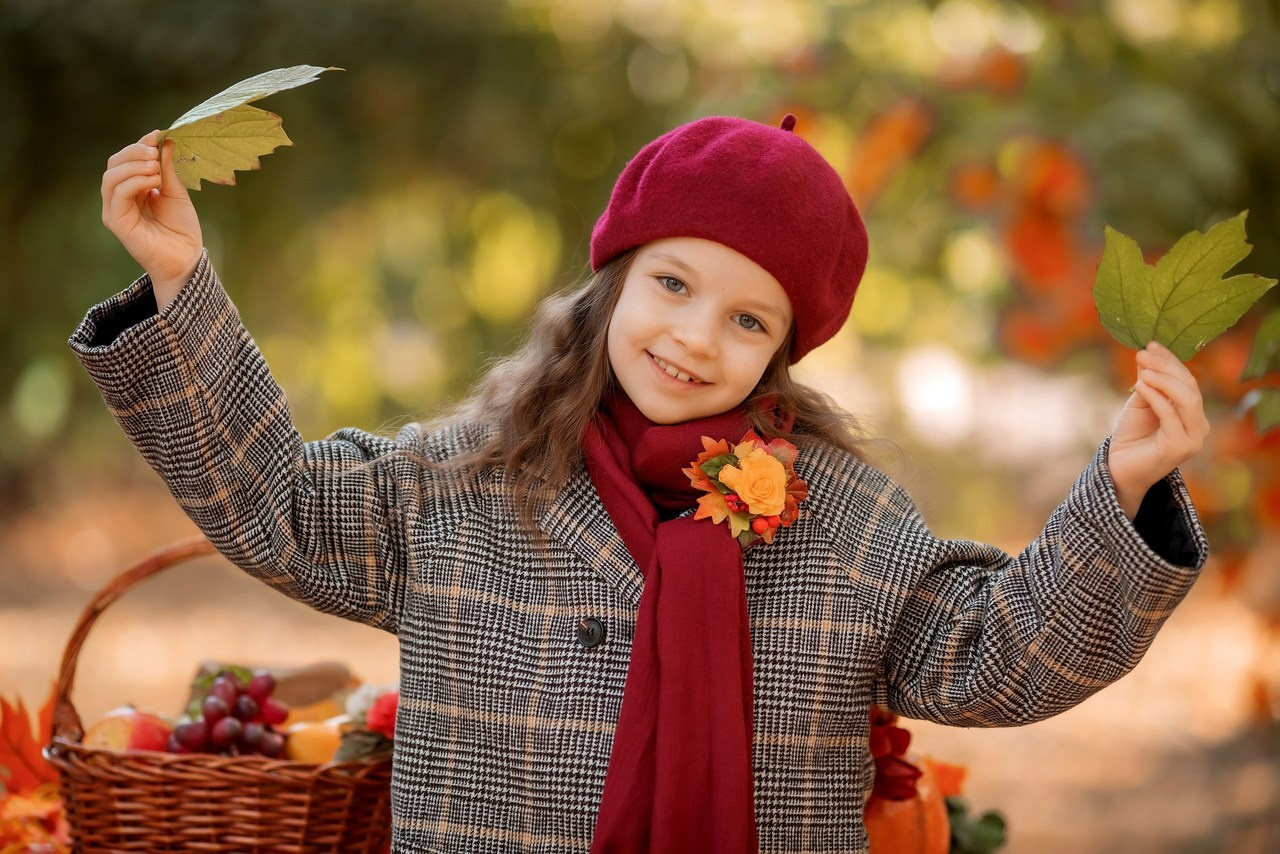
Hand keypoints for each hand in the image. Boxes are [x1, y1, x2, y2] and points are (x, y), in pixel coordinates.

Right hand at [101, 130, 202, 309]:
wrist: (186, 258)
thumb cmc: (182, 228)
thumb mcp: (176, 192)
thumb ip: (167, 169)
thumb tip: (164, 140)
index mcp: (133, 188)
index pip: (127, 159)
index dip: (140, 144)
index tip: (157, 135)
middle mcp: (120, 197)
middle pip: (115, 164)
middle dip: (134, 152)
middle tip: (154, 151)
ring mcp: (115, 209)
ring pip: (111, 176)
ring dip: (133, 166)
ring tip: (155, 167)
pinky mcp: (115, 221)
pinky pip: (117, 194)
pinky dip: (134, 182)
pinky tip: (152, 181)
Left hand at [1108, 341, 1209, 518]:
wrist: (1119, 468)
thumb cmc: (1131, 436)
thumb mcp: (1139, 403)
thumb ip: (1148, 382)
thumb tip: (1147, 354)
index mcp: (1193, 413)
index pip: (1188, 381)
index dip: (1170, 361)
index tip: (1150, 344)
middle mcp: (1199, 426)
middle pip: (1190, 387)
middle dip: (1167, 367)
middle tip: (1143, 353)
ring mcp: (1193, 438)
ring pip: (1188, 400)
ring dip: (1164, 380)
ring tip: (1143, 369)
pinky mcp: (1180, 448)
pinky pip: (1171, 416)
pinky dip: (1156, 398)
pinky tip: (1141, 385)